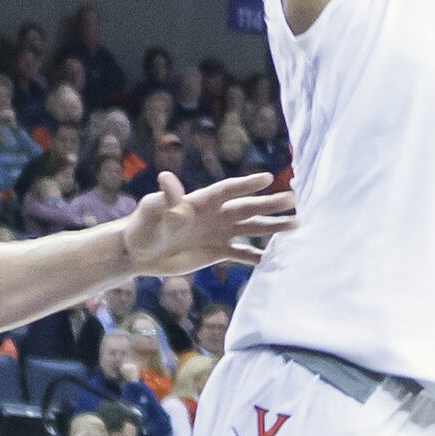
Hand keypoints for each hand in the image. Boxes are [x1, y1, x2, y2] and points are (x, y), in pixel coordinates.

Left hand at [123, 172, 295, 274]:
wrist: (138, 252)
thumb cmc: (142, 227)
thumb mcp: (151, 211)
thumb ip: (164, 198)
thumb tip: (167, 179)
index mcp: (201, 201)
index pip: (228, 191)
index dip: (246, 185)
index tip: (267, 178)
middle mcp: (215, 215)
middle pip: (247, 208)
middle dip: (270, 204)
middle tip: (293, 199)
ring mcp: (218, 233)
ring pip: (251, 229)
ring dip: (272, 227)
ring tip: (296, 224)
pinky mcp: (217, 251)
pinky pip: (242, 253)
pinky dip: (257, 256)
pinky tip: (275, 257)